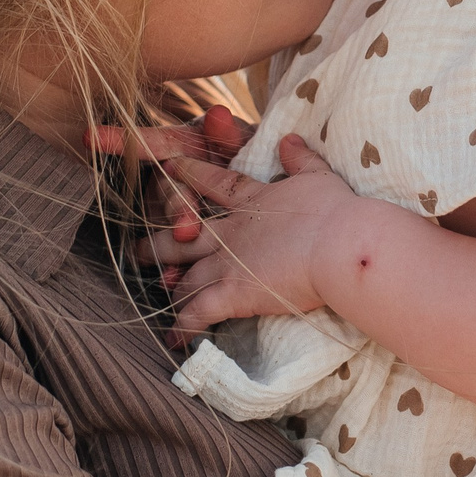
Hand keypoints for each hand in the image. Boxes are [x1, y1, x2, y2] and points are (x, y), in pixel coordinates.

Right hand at [88, 105, 253, 288]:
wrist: (269, 191)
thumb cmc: (252, 160)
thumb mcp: (245, 146)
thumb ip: (229, 135)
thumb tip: (217, 114)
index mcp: (184, 147)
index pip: (150, 142)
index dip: (119, 139)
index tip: (91, 137)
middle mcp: (172, 177)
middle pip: (163, 190)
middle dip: (175, 207)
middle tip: (188, 227)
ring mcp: (174, 209)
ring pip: (163, 223)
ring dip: (169, 240)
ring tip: (179, 258)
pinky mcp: (184, 239)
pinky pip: (172, 253)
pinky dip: (174, 266)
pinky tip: (174, 278)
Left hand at [151, 135, 361, 343]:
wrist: (338, 245)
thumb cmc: (335, 211)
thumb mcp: (318, 176)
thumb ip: (301, 159)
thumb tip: (289, 138)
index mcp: (252, 201)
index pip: (213, 184)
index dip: (190, 176)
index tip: (169, 169)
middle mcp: (231, 231)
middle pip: (183, 234)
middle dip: (158, 242)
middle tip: (137, 249)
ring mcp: (227, 263)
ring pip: (185, 275)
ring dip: (169, 284)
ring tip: (155, 292)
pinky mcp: (232, 293)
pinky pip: (198, 312)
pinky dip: (183, 325)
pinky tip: (172, 338)